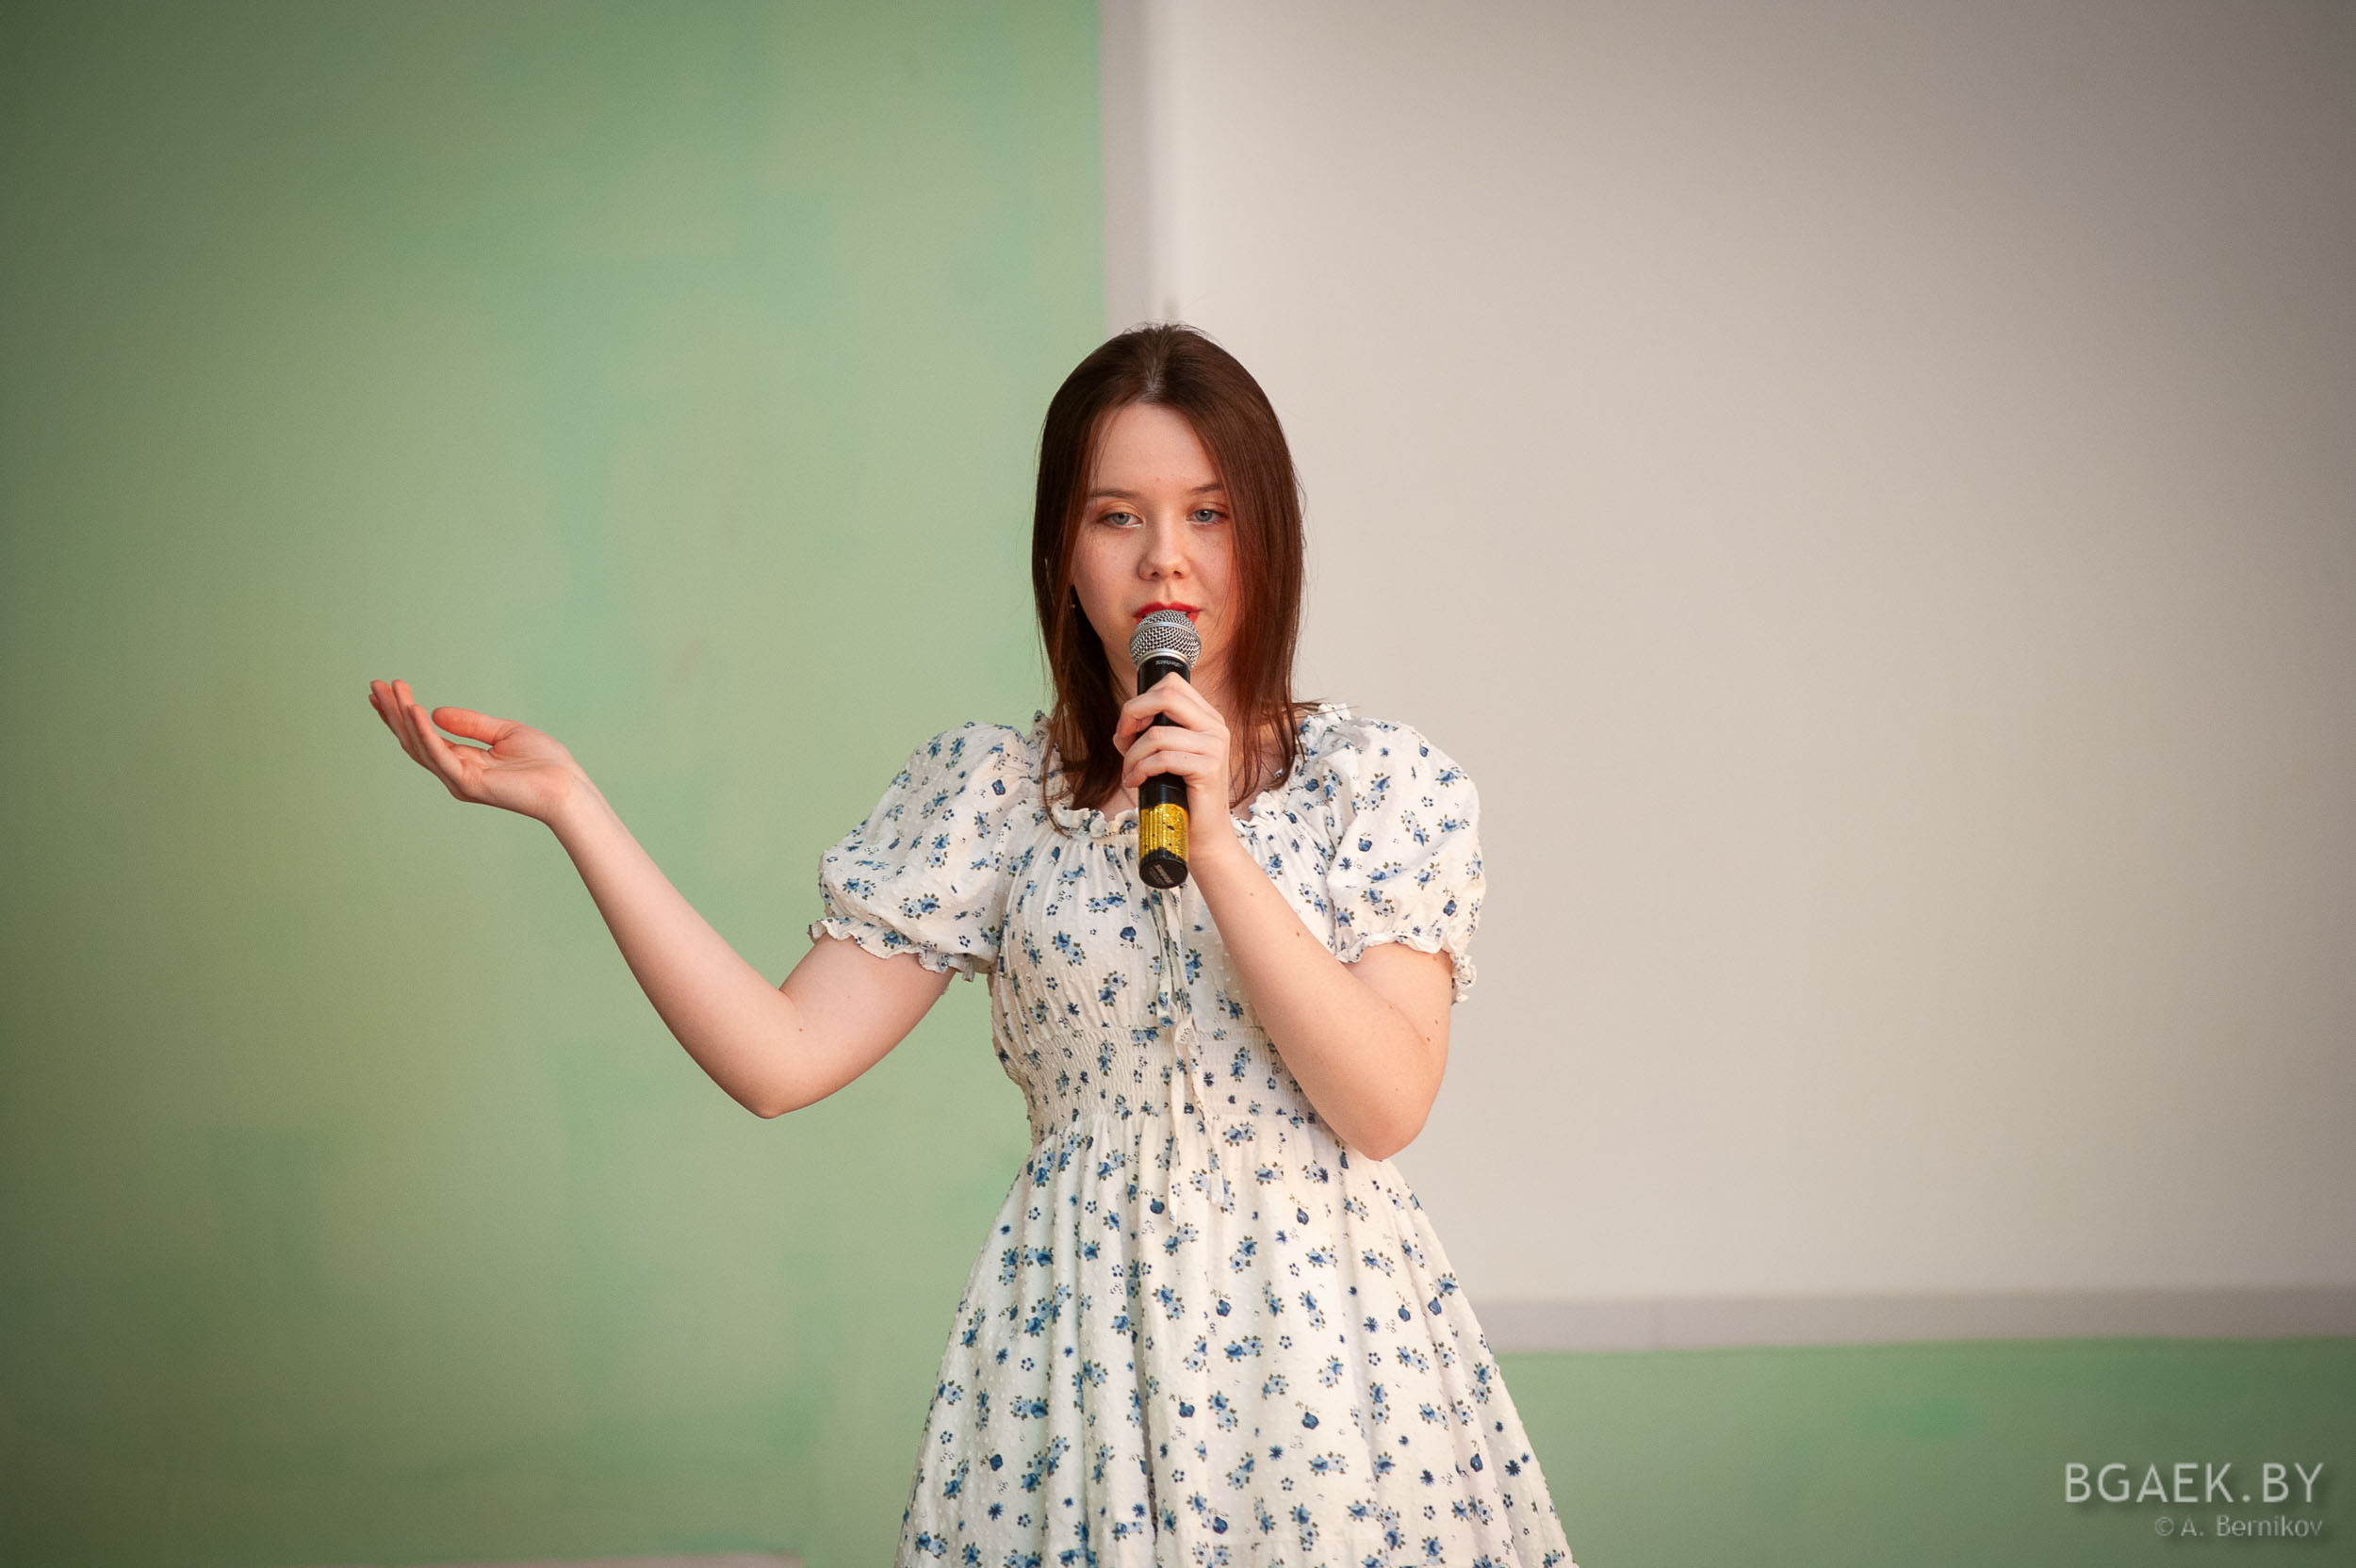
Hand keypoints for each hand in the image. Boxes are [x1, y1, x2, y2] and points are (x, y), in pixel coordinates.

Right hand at [367, 678, 586, 822]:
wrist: (567, 787)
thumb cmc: (544, 764)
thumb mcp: (505, 733)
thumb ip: (471, 724)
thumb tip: (435, 712)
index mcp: (463, 763)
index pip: (424, 737)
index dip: (403, 715)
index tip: (385, 692)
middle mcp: (455, 774)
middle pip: (414, 741)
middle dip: (393, 713)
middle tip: (375, 686)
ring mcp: (459, 780)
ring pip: (420, 746)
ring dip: (403, 716)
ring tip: (391, 689)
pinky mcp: (468, 783)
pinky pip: (439, 753)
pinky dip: (424, 731)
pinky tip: (414, 709)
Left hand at [1113, 674, 1242, 861]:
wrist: (1203, 834)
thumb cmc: (1180, 796)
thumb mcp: (1162, 759)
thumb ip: (1146, 737)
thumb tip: (1121, 730)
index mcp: (1207, 718)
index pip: (1172, 684)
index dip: (1142, 699)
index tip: (1129, 726)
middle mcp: (1215, 726)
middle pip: (1166, 696)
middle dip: (1133, 714)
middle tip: (1123, 740)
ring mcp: (1215, 747)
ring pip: (1157, 735)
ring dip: (1132, 756)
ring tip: (1129, 773)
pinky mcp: (1209, 769)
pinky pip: (1162, 759)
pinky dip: (1140, 770)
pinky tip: (1136, 782)